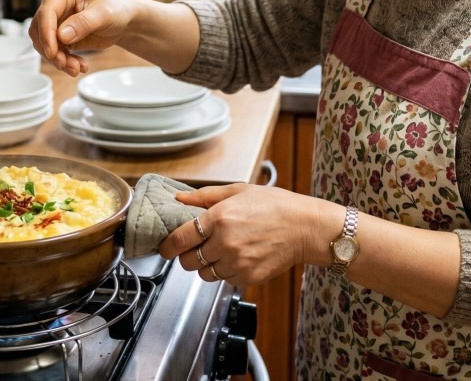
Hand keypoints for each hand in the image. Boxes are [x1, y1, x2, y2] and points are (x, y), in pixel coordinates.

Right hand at [28, 0, 138, 75]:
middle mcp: (55, 4)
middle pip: (39, 29)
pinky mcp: (59, 36)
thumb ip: (83, 23)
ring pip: (44, 43)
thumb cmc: (116, 9)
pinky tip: (79, 66)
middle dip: (51, 50)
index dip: (46, 33)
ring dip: (58, 59)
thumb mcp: (104, 14)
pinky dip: (64, 61)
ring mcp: (56, 21)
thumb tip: (62, 35)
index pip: (47, 11)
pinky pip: (54, 51)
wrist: (123, 21)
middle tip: (66, 64)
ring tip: (76, 68)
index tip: (52, 51)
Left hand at [158, 183, 313, 285]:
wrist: (305, 227)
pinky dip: (226, 272)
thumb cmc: (276, 206)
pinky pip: (225, 280)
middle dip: (187, 256)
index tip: (165, 248)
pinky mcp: (248, 277)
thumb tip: (179, 198)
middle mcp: (225, 242)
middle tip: (196, 248)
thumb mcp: (238, 191)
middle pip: (188, 262)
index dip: (167, 246)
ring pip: (205, 274)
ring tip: (222, 251)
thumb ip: (205, 196)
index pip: (179, 239)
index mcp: (219, 218)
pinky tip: (238, 257)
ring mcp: (237, 262)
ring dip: (207, 265)